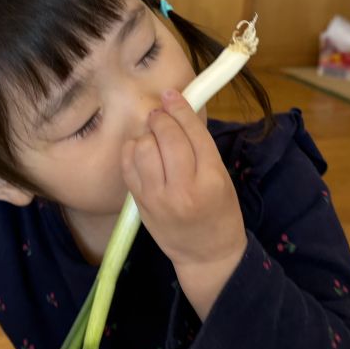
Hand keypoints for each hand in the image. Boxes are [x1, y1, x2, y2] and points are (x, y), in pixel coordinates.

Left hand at [122, 90, 246, 316]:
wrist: (206, 254)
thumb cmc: (220, 213)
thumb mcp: (221, 177)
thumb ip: (201, 146)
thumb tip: (177, 110)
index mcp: (211, 179)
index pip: (193, 133)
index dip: (180, 108)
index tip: (171, 94)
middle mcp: (184, 188)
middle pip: (166, 137)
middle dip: (161, 118)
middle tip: (160, 114)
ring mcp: (158, 198)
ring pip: (143, 148)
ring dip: (146, 135)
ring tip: (153, 137)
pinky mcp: (140, 204)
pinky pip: (128, 165)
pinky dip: (131, 151)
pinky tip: (141, 151)